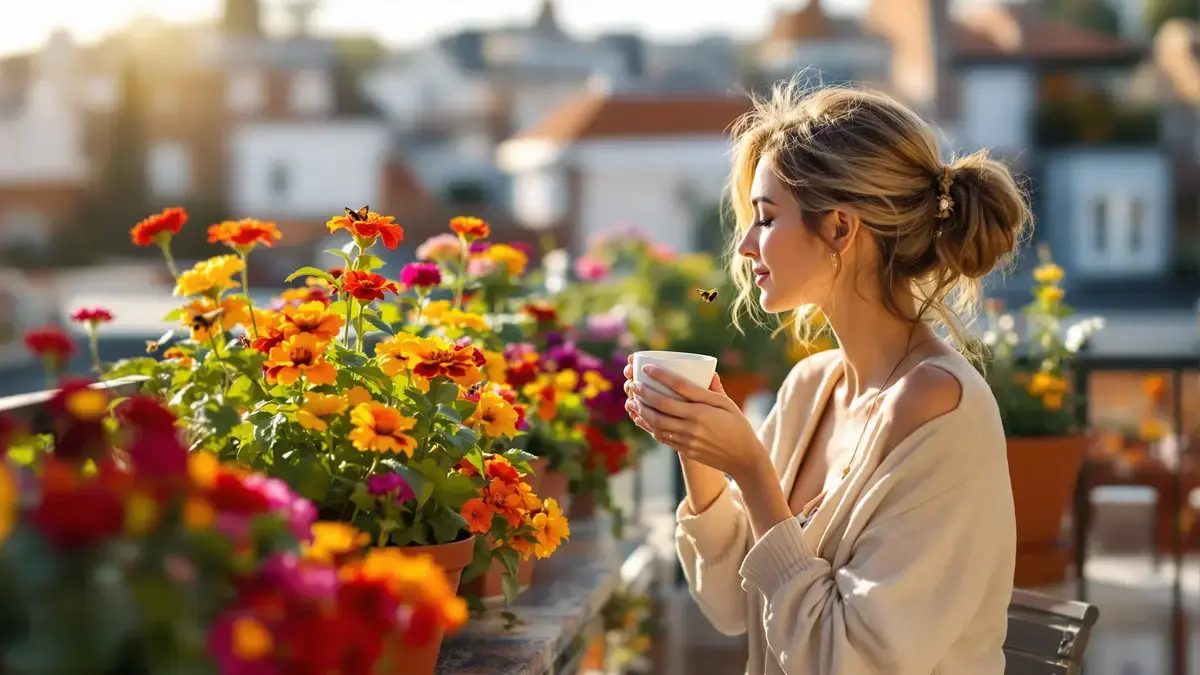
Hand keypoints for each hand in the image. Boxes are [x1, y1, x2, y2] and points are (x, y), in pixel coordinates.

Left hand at [622, 356, 766, 482]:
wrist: (743, 458)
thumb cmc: (738, 427)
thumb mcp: (729, 404)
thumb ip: (715, 389)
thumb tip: (707, 371)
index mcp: (705, 409)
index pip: (679, 388)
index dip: (661, 376)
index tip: (647, 368)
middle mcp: (693, 424)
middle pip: (662, 406)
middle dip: (644, 394)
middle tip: (632, 384)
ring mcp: (687, 438)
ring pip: (657, 423)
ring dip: (641, 412)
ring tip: (630, 401)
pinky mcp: (684, 449)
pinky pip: (662, 437)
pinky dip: (649, 427)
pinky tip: (641, 419)